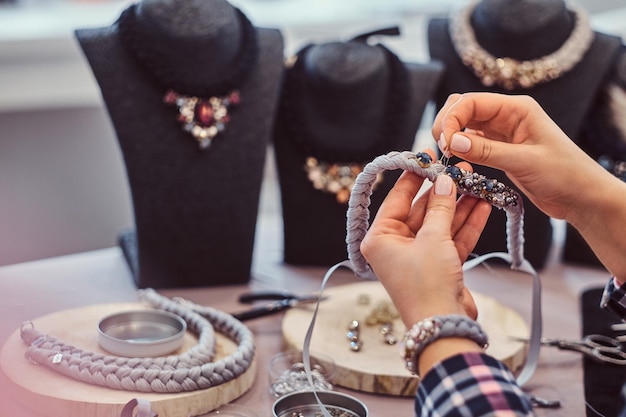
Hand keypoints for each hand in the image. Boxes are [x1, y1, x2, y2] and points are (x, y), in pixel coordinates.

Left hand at [360, 152, 491, 327]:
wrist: (445, 326)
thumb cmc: (427, 284)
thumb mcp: (433, 239)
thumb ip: (440, 208)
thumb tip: (444, 181)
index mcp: (381, 239)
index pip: (397, 200)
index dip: (414, 177)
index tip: (427, 157)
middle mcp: (395, 247)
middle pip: (421, 211)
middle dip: (443, 191)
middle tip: (460, 170)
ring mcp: (419, 257)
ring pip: (440, 224)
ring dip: (459, 205)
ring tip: (476, 182)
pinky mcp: (439, 266)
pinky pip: (452, 239)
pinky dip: (466, 224)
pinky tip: (482, 204)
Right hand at [432, 92, 625, 281]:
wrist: (582, 197)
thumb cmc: (565, 174)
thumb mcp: (524, 162)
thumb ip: (487, 151)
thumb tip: (454, 141)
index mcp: (517, 108)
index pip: (472, 102)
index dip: (453, 119)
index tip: (446, 144)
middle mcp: (506, 116)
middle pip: (463, 108)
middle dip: (447, 124)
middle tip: (443, 149)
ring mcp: (501, 132)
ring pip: (464, 125)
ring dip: (451, 137)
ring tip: (447, 156)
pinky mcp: (498, 149)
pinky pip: (470, 143)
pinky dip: (459, 150)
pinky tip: (457, 162)